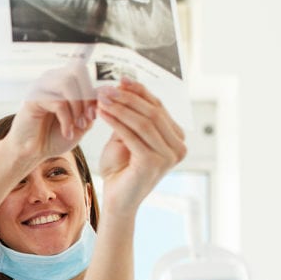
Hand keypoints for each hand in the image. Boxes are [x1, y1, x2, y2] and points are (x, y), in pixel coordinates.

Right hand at [6, 61, 97, 160]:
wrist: (33, 152)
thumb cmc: (55, 137)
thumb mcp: (81, 121)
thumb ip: (93, 106)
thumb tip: (108, 90)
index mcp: (63, 81)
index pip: (83, 71)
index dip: (94, 91)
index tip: (94, 115)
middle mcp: (51, 79)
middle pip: (77, 70)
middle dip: (87, 96)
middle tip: (87, 119)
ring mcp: (41, 87)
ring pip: (67, 82)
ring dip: (77, 107)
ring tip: (77, 125)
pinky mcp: (32, 98)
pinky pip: (58, 102)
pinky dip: (66, 119)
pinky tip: (66, 132)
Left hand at [95, 78, 186, 216]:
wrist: (116, 199)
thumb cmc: (120, 169)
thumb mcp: (127, 137)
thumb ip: (131, 116)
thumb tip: (125, 85)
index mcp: (176, 139)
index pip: (159, 108)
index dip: (140, 92)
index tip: (121, 80)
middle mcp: (178, 148)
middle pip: (153, 113)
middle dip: (128, 98)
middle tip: (107, 88)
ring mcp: (168, 156)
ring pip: (143, 122)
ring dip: (120, 107)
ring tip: (102, 98)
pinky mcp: (153, 163)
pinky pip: (132, 135)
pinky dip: (116, 122)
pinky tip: (102, 113)